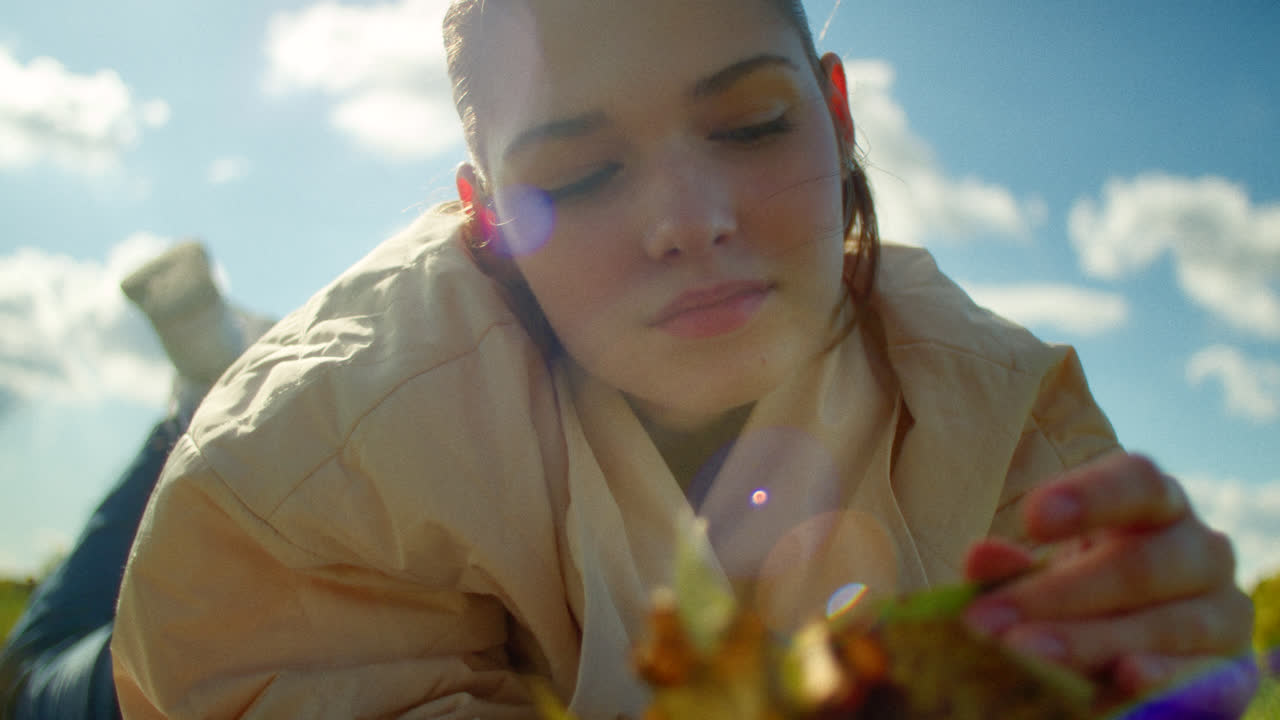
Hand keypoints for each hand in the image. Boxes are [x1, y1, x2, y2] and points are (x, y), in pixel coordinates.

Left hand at [962, 453, 1257, 715]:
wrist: (1135, 648)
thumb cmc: (1079, 591)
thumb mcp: (1042, 571)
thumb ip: (1012, 567)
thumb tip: (980, 560)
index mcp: (1156, 505)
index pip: (1138, 482)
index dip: (1090, 497)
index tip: (1031, 519)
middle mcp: (1200, 550)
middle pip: (1140, 564)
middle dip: (1058, 594)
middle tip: (987, 619)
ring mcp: (1224, 611)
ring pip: (1166, 624)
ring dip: (1089, 641)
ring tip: (1023, 651)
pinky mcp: (1234, 671)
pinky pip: (1206, 677)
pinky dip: (1163, 679)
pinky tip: (1123, 678)